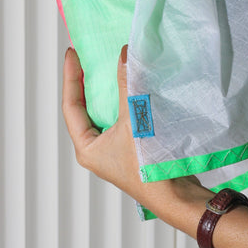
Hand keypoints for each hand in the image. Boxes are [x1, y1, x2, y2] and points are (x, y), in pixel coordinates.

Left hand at [62, 45, 209, 227]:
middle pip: (85, 108)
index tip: (73, 53)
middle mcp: (96, 148)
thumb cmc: (148, 166)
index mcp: (87, 147)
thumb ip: (126, 86)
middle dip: (87, 82)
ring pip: (105, 112)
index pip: (71, 105)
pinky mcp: (130, 147)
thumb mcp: (134, 121)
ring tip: (108, 66)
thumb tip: (123, 55)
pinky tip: (132, 86)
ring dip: (107, 90)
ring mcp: (113, 149)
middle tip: (89, 57)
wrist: (176, 195)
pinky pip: (121, 116)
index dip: (71, 77)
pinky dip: (123, 99)